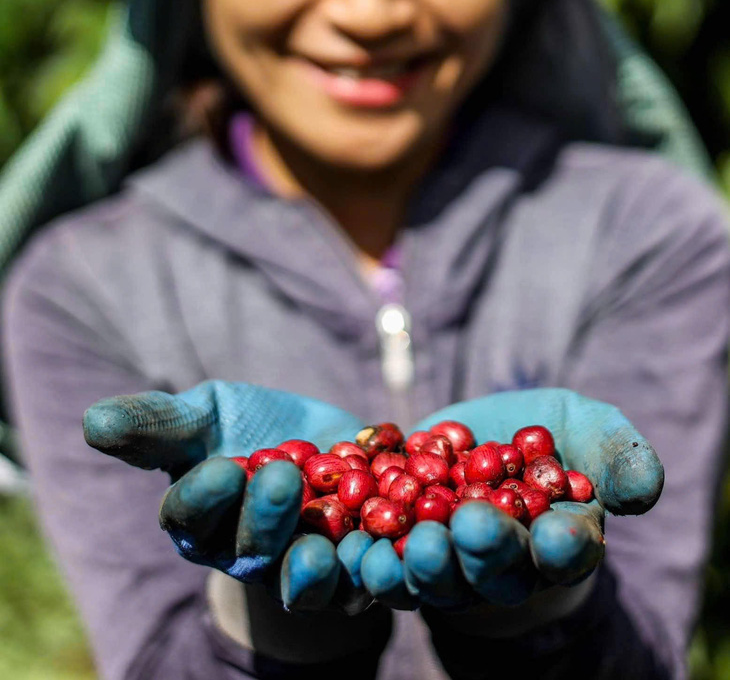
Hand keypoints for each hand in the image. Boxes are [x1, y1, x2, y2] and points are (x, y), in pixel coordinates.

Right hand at [83, 380, 374, 612]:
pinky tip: (382, 547)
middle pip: (247, 550)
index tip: (222, 467)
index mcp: (198, 519)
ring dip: (311, 566)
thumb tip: (91, 421)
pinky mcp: (349, 575)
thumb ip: (157, 422)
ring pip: (300, 581)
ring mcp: (296, 570)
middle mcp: (242, 554)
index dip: (203, 497)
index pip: (189, 517)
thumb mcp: (204, 414)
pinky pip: (358, 584)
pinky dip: (368, 572)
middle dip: (264, 516)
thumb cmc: (246, 427)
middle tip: (283, 475)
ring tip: (324, 541)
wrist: (320, 444)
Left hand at [359, 388, 663, 622]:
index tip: (560, 535)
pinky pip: (385, 564)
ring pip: (437, 578)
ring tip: (406, 548)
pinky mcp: (402, 551)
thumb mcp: (587, 428)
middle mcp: (507, 565)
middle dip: (483, 551)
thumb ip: (617, 454)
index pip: (569, 549)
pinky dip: (369, 559)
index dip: (566, 546)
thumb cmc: (548, 437)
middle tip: (467, 528)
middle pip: (497, 569)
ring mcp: (452, 565)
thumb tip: (645, 488)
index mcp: (561, 539)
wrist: (483, 444)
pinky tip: (355, 547)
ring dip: (420, 567)